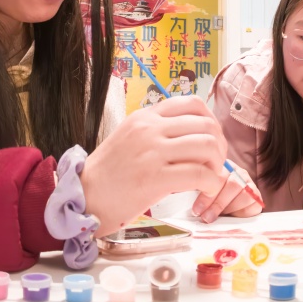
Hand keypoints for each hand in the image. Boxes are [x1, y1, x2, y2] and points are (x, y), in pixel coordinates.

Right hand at [81, 96, 225, 236]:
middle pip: (206, 125)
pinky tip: (204, 190)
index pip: (192, 104)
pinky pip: (199, 174)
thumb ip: (157, 132)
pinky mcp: (154, 178)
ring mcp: (152, 152)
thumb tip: (192, 137)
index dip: (211, 121)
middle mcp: (149, 129)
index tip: (212, 140)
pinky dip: (211, 183)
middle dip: (219, 145)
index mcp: (144, 117)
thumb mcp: (129, 139)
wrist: (83, 197)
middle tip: (215, 163)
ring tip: (209, 177)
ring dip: (217, 164)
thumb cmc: (107, 174)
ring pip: (207, 146)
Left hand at [190, 160, 263, 222]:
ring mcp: (248, 183)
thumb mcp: (198, 189)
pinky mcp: (256, 196)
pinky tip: (230, 216)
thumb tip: (186, 196)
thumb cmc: (206, 195)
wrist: (224, 205)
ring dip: (229, 208)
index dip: (208, 195)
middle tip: (206, 218)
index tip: (197, 210)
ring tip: (218, 217)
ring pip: (245, 194)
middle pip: (233, 185)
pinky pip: (253, 203)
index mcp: (222, 166)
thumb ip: (195, 188)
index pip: (218, 176)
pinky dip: (242, 212)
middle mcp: (237, 172)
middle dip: (218, 204)